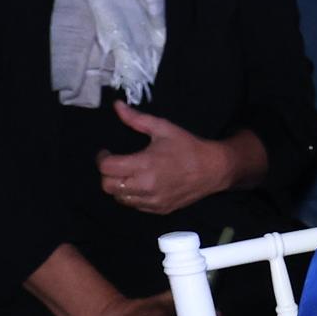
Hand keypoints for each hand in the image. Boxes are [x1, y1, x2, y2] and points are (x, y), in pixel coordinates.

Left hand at [101, 103, 229, 213]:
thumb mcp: (163, 128)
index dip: (102, 158)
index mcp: (144, 164)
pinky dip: (133, 196)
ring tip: (128, 175)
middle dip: (107, 174)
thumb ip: (136, 119)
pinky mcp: (159, 209)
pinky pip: (135, 205)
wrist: (214, 169)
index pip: (107, 168)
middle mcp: (145, 186)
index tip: (107, 152)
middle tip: (116, 164)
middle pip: (107, 186)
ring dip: (119, 186)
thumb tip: (116, 105)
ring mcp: (152, 201)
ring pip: (120, 198)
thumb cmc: (187, 146)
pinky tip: (142, 184)